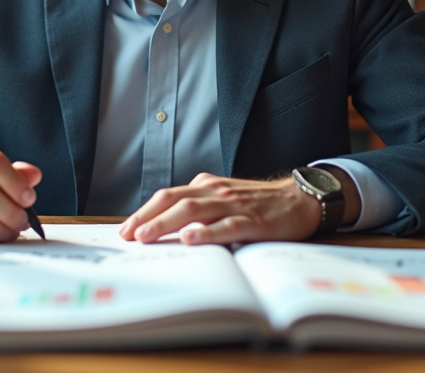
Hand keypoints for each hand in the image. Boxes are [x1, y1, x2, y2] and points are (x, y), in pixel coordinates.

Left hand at [118, 173, 322, 244]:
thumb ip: (198, 206)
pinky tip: (190, 239)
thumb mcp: (223, 197)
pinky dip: (206, 232)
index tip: (125, 229)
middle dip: (147, 218)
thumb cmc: (257, 202)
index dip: (144, 211)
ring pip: (194, 210)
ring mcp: (233, 205)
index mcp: (206, 185)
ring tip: (147, 236)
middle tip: (128, 235)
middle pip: (174, 200)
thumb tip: (164, 226)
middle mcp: (215, 191)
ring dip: (167, 224)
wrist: (299, 198)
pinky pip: (226, 226)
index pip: (168, 196)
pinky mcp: (252, 221)